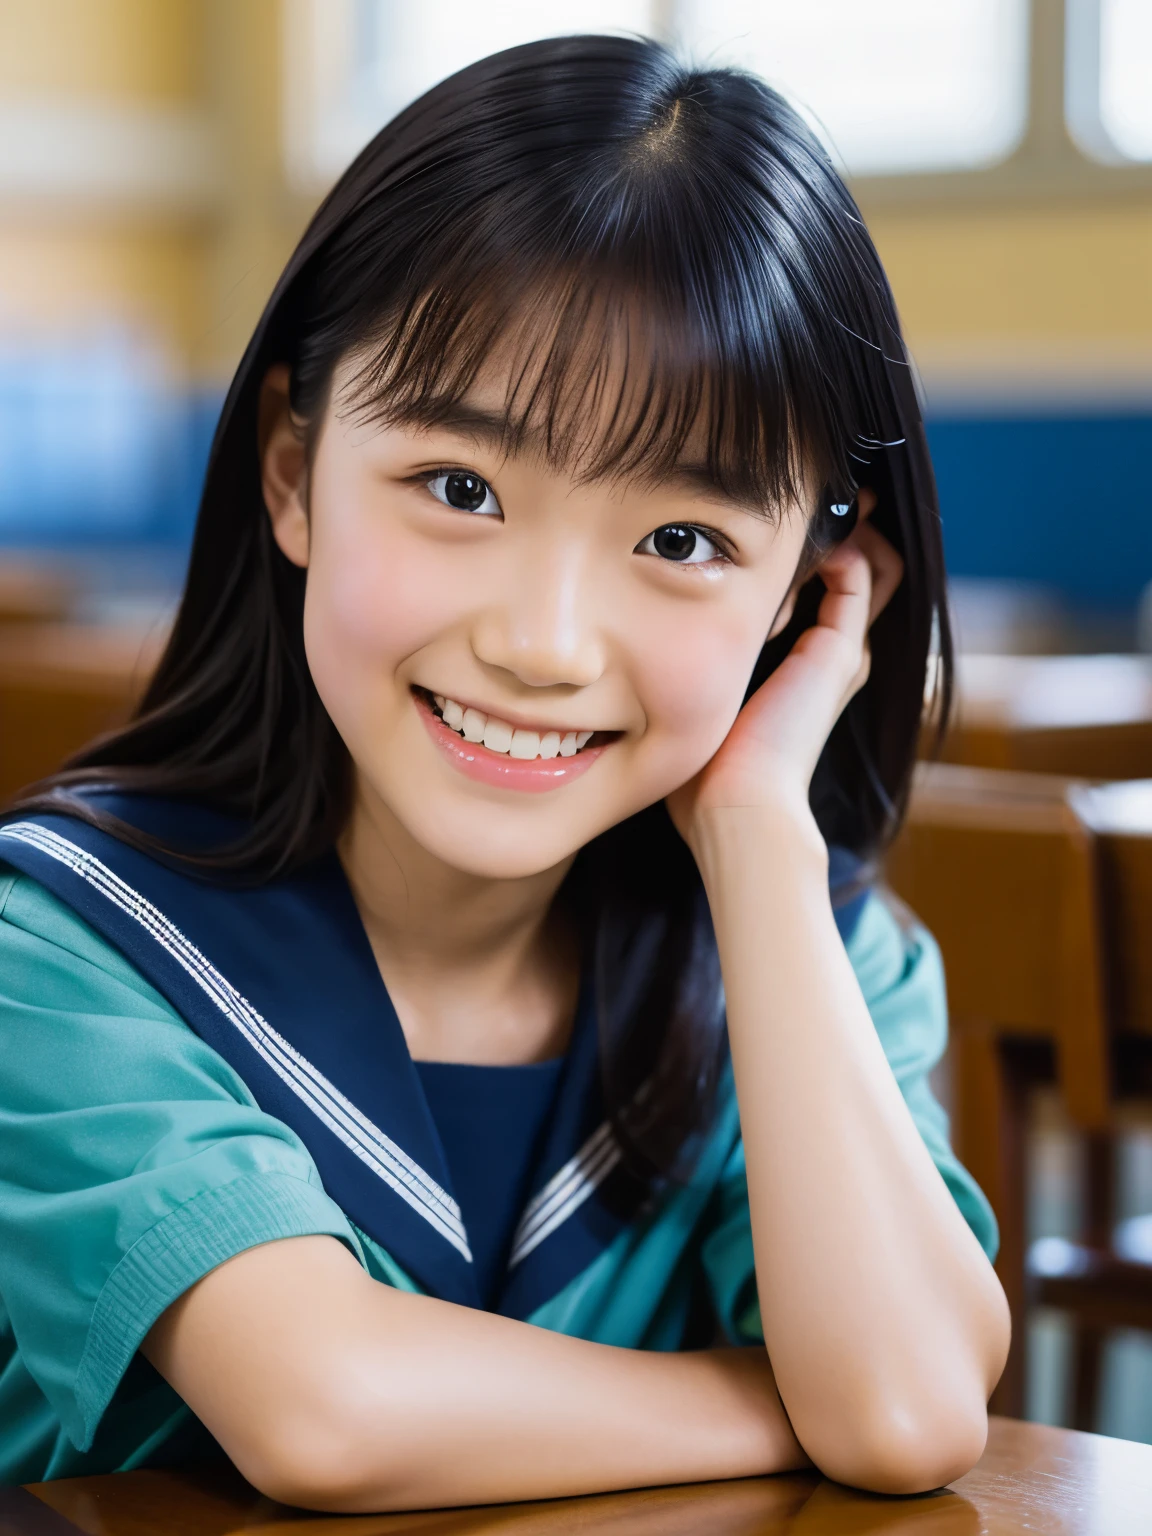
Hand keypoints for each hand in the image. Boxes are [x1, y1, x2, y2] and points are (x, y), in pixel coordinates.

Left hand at [666, 493, 902, 849]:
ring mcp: (843, 656)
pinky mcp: (839, 653)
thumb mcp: (695, 707)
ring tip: (823, 497)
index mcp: (805, 674)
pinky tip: (796, 537)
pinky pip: (857, 578)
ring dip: (848, 530)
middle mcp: (835, 661)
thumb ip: (687, 671)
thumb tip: (639, 646)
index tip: (774, 523)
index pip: (828, 597)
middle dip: (841, 530)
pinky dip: (834, 549)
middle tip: (815, 493)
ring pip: (873, 570)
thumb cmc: (706, 779)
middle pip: (863, 576)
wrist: (736, 808)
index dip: (810, 555)